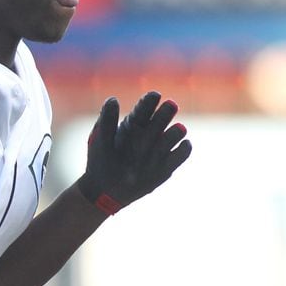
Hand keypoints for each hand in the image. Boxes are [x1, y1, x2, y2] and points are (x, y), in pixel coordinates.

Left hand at [78, 91, 191, 214]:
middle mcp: (149, 133)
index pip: (144, 108)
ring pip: (175, 134)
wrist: (105, 191)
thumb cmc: (101, 161)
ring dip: (177, 131)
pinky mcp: (167, 165)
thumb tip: (113, 99)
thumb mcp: (100, 140)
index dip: (150, 101)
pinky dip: (184, 149)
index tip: (155, 95)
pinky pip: (181, 154)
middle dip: (166, 112)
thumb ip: (106, 120)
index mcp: (132, 124)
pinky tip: (184, 145)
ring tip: (178, 128)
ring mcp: (159, 148)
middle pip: (162, 118)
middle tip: (170, 106)